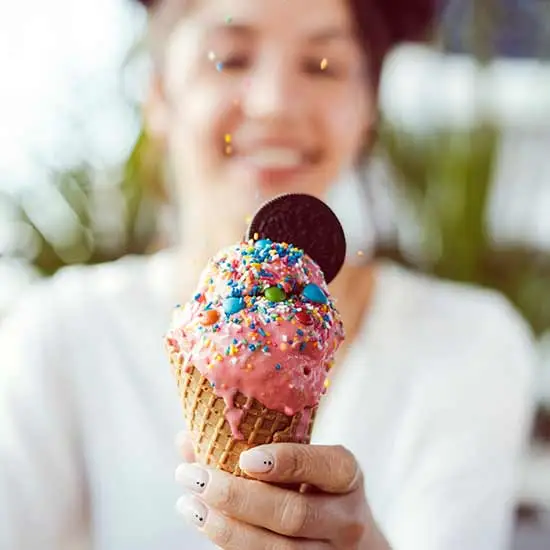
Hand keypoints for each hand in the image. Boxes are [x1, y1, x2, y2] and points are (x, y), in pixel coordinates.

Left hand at [174, 432, 389, 548]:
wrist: (349, 542)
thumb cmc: (314, 489)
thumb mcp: (302, 463)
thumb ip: (255, 445)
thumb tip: (187, 439)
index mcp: (346, 476)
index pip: (325, 466)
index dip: (288, 461)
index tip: (245, 458)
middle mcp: (346, 518)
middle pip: (292, 514)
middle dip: (237, 497)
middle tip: (194, 477)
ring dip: (225, 528)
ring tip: (189, 505)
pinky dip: (231, 546)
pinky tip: (207, 524)